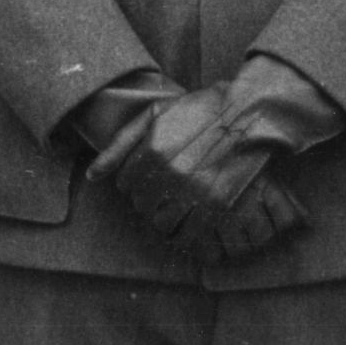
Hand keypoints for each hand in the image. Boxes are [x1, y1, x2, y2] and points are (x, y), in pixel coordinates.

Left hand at [113, 83, 313, 261]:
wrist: (252, 111)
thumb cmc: (203, 108)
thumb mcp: (156, 113)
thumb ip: (121, 143)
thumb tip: (93, 176)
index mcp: (151, 150)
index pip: (125, 183)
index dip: (136, 182)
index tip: (151, 178)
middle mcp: (168, 173)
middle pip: (142, 205)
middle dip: (150, 201)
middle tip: (165, 195)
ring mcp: (194, 190)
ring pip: (163, 222)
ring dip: (166, 219)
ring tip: (177, 209)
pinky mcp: (218, 203)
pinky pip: (190, 233)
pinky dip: (185, 236)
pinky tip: (188, 228)